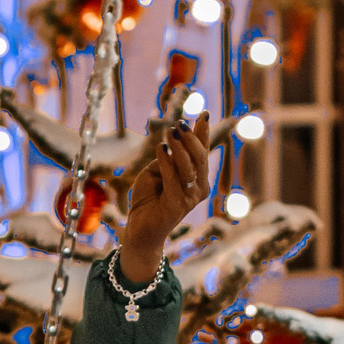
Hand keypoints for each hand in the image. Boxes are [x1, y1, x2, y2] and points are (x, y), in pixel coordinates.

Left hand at [119, 112, 212, 284]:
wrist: (140, 230)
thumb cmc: (148, 199)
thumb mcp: (158, 171)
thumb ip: (169, 158)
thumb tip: (176, 138)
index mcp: (198, 179)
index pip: (202, 152)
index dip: (203, 133)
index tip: (203, 114)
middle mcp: (199, 189)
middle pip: (200, 157)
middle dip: (191, 138)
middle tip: (179, 124)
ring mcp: (190, 199)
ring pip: (189, 166)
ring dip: (179, 146)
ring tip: (170, 131)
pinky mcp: (177, 205)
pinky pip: (173, 179)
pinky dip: (166, 161)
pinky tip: (161, 148)